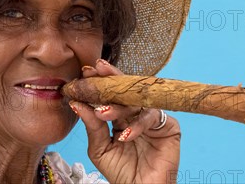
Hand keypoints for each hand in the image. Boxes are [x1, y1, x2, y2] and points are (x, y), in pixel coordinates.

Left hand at [69, 59, 179, 183]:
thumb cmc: (121, 173)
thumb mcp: (99, 148)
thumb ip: (91, 125)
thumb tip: (76, 102)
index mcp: (120, 116)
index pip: (110, 94)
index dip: (99, 82)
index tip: (85, 72)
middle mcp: (137, 114)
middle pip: (125, 90)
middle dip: (110, 79)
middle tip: (97, 71)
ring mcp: (152, 118)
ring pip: (136, 102)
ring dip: (118, 106)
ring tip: (103, 113)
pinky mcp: (168, 126)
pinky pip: (152, 117)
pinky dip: (137, 125)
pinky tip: (125, 136)